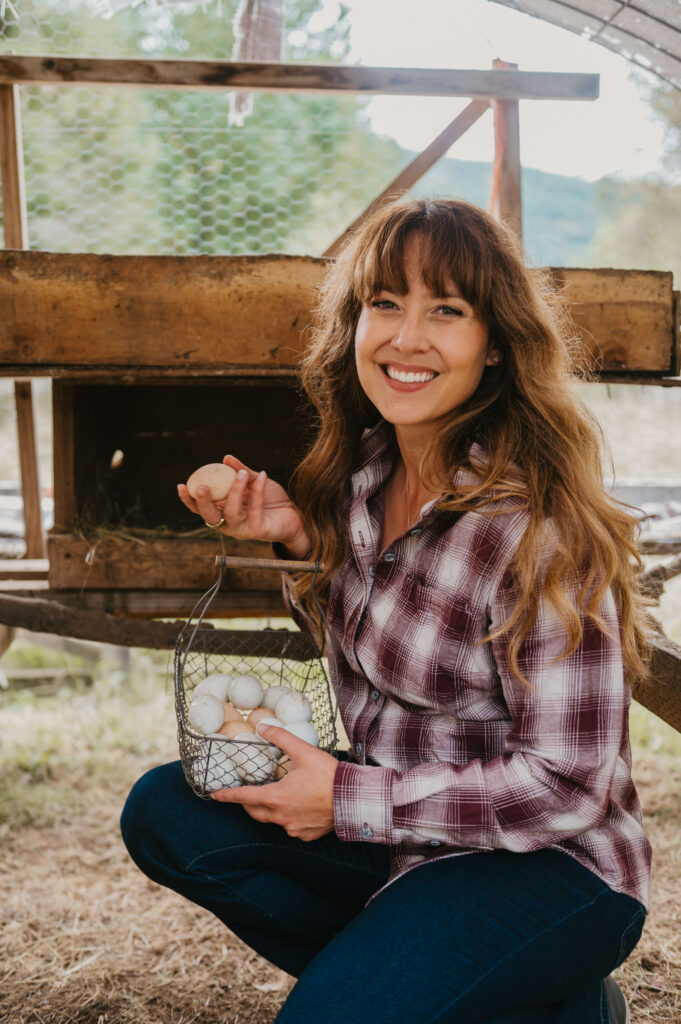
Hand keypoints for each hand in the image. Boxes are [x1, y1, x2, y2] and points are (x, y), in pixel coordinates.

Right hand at [177, 455, 310, 556]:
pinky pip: (254, 508)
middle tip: (202, 486)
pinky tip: (262, 475)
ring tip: (240, 474)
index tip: (181, 485)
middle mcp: (228, 523)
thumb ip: (240, 472)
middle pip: (209, 516)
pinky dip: (258, 490)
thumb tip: (226, 458)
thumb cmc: (271, 500)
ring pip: (230, 512)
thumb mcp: (254, 482)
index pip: (200, 508)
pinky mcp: (257, 530)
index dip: (188, 499)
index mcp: (223, 511)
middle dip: (203, 502)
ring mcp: (242, 529)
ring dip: (234, 492)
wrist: (295, 516)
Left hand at [211, 723, 337, 841]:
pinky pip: (290, 826)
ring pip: (273, 819)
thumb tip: (262, 727)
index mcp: (276, 797)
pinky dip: (288, 817)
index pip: (244, 797)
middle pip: (255, 811)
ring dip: (270, 809)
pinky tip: (299, 805)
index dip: (228, 795)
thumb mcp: (303, 751)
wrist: (353, 799)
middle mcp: (281, 816)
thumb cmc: (328, 776)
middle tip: (246, 793)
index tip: (215, 795)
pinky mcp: (305, 834)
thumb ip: (280, 738)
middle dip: (248, 803)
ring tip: (277, 795)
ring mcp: (293, 828)